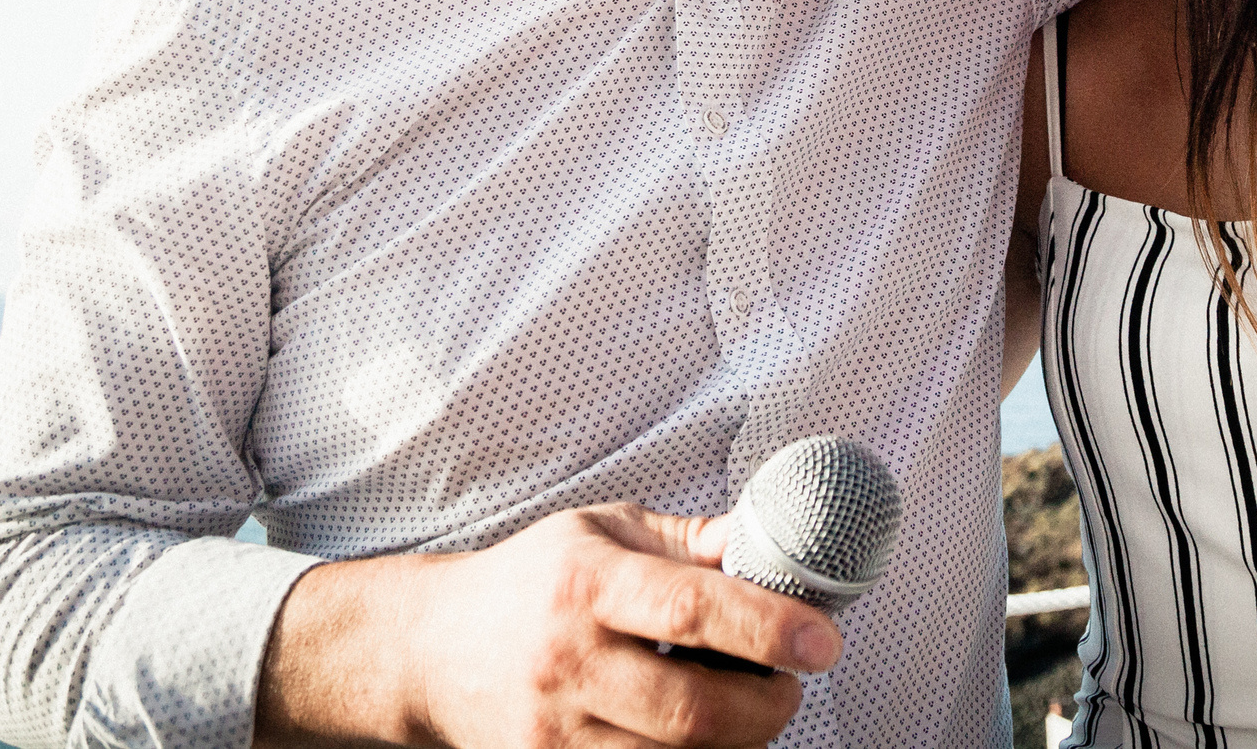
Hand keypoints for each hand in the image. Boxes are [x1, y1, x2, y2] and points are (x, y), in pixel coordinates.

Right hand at [257, 502, 841, 747]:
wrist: (431, 650)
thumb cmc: (533, 580)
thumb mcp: (603, 528)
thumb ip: (691, 537)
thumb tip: (772, 535)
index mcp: (586, 581)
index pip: (689, 610)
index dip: (768, 628)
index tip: (825, 638)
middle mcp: (568, 659)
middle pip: (693, 711)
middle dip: (769, 705)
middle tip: (794, 680)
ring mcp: (555, 730)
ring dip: (739, 740)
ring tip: (752, 703)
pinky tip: (704, 734)